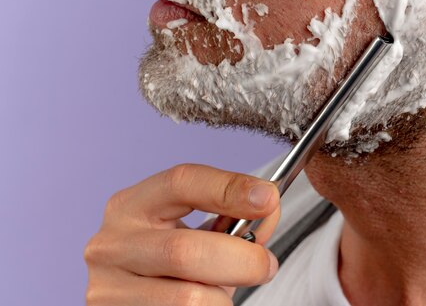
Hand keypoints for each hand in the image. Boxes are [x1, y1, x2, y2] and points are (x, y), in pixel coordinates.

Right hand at [84, 164, 280, 304]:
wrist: (138, 299)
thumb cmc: (173, 263)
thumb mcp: (198, 231)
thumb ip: (234, 218)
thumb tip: (268, 212)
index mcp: (132, 205)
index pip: (181, 182)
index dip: (229, 188)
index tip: (268, 198)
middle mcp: (111, 242)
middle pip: (185, 250)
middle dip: (241, 260)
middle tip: (267, 265)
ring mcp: (107, 287)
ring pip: (187, 297)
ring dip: (221, 298)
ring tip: (224, 292)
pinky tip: (204, 303)